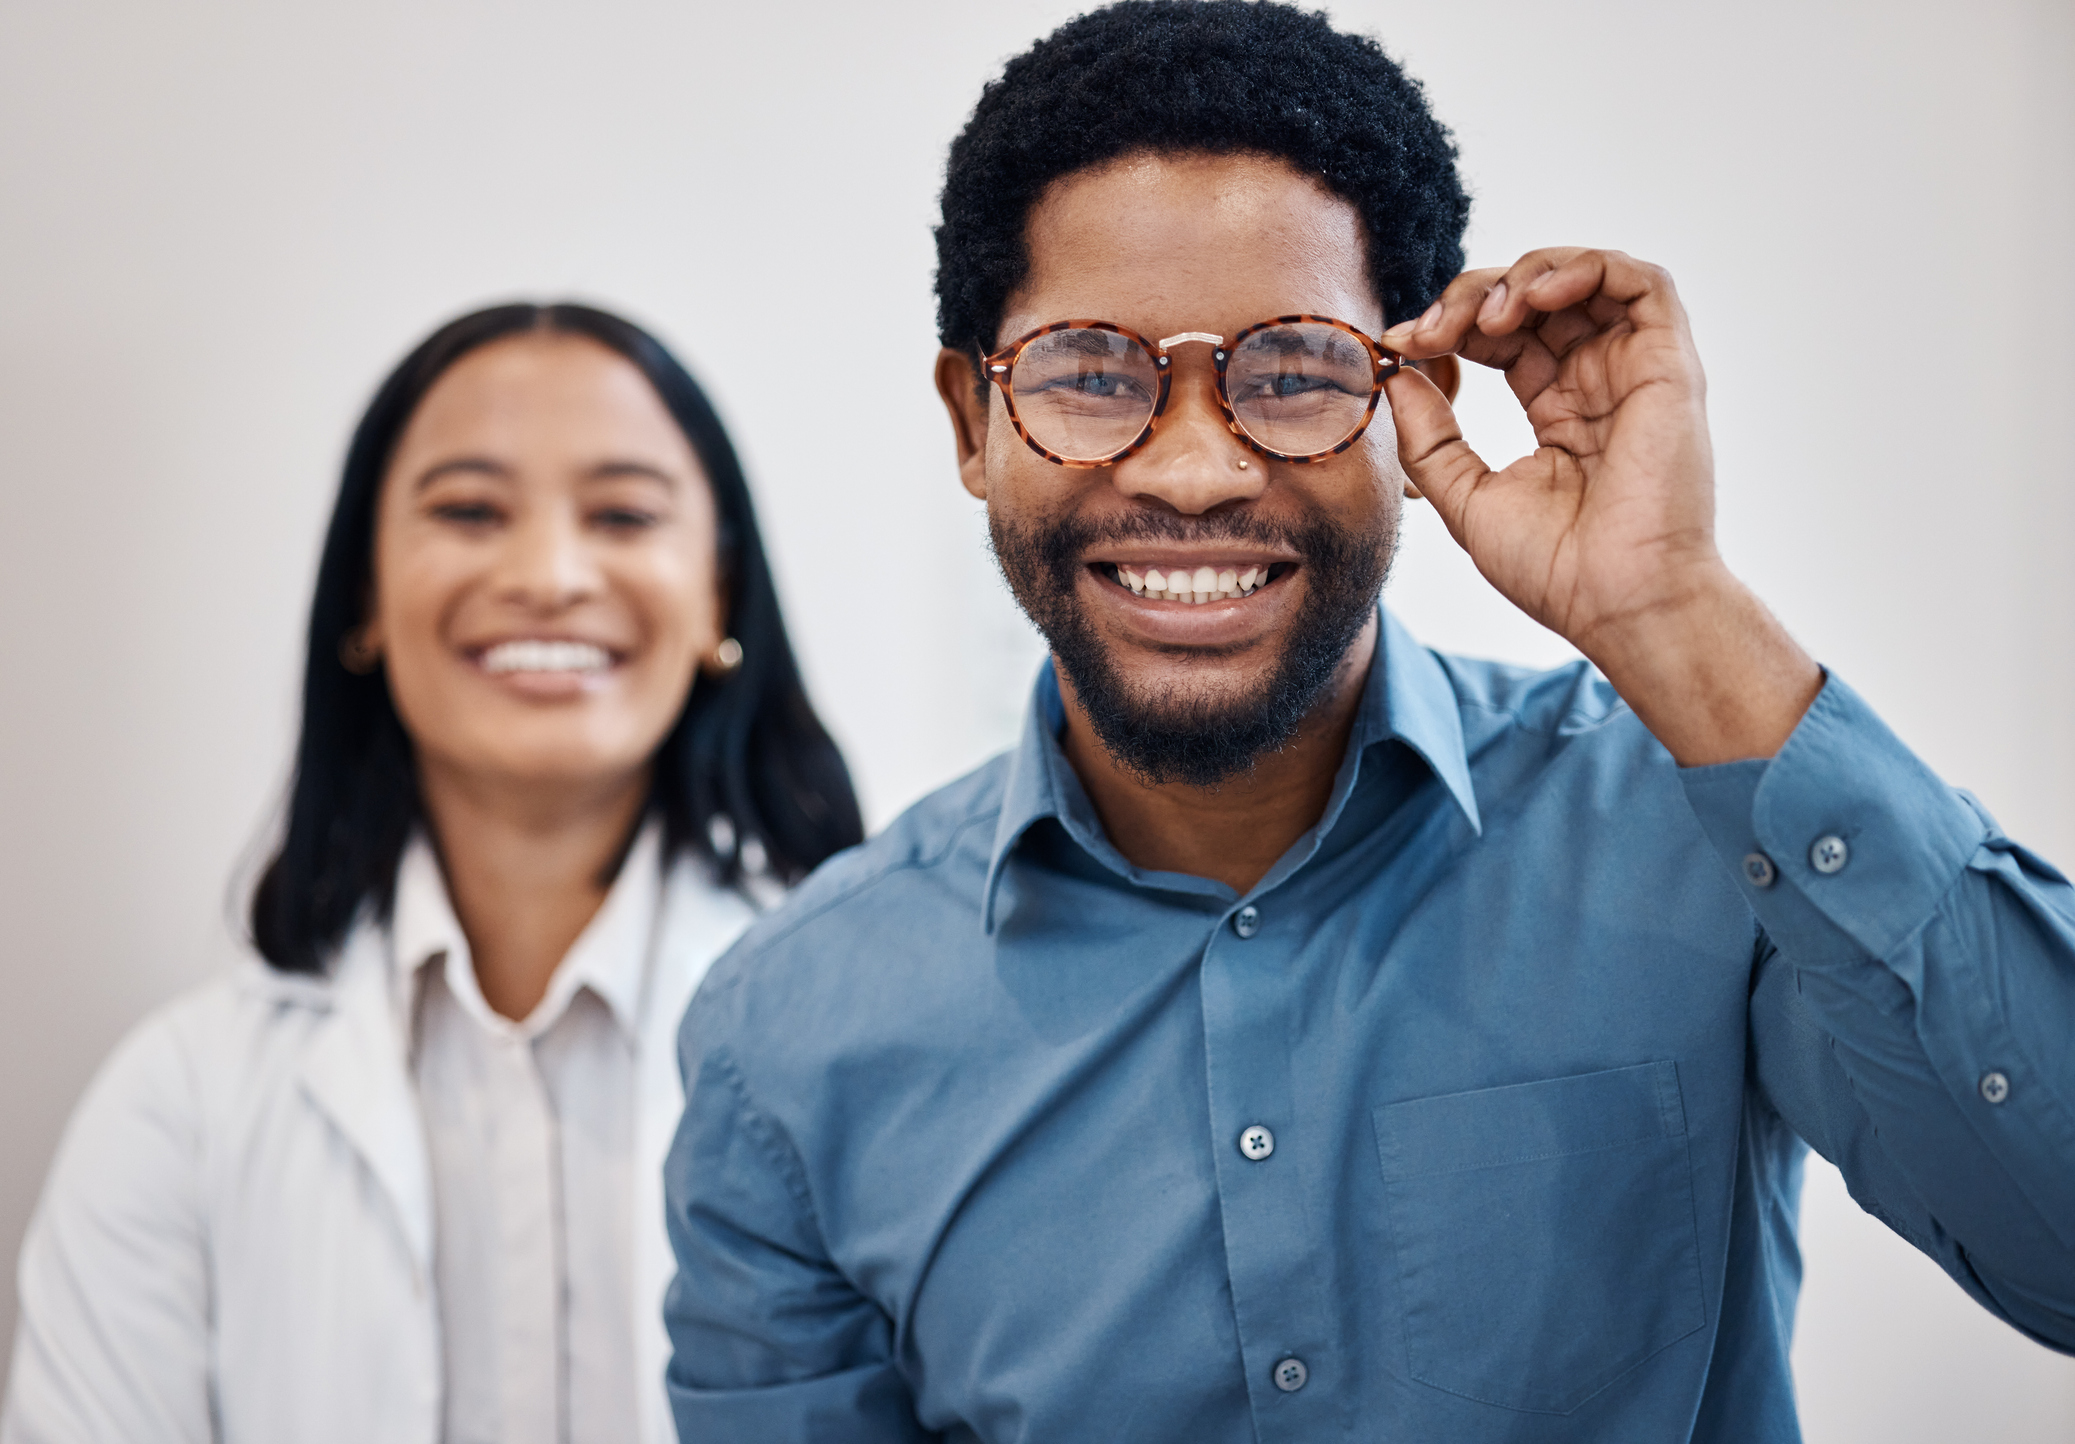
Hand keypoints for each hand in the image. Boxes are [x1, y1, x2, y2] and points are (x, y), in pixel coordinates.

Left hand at [1380, 248, 1820, 763]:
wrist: (1617, 601)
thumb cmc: (1554, 569)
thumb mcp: (1465, 497)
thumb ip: (1431, 437)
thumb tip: (1396, 374)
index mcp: (1559, 413)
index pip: (1503, 338)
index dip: (1451, 326)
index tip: (1400, 345)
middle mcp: (1599, 383)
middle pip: (1535, 300)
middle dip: (1472, 297)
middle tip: (1429, 331)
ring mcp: (1635, 371)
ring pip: (1585, 278)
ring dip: (1523, 275)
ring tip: (1483, 317)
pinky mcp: (1668, 365)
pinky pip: (1641, 282)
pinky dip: (1583, 268)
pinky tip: (1532, 299)